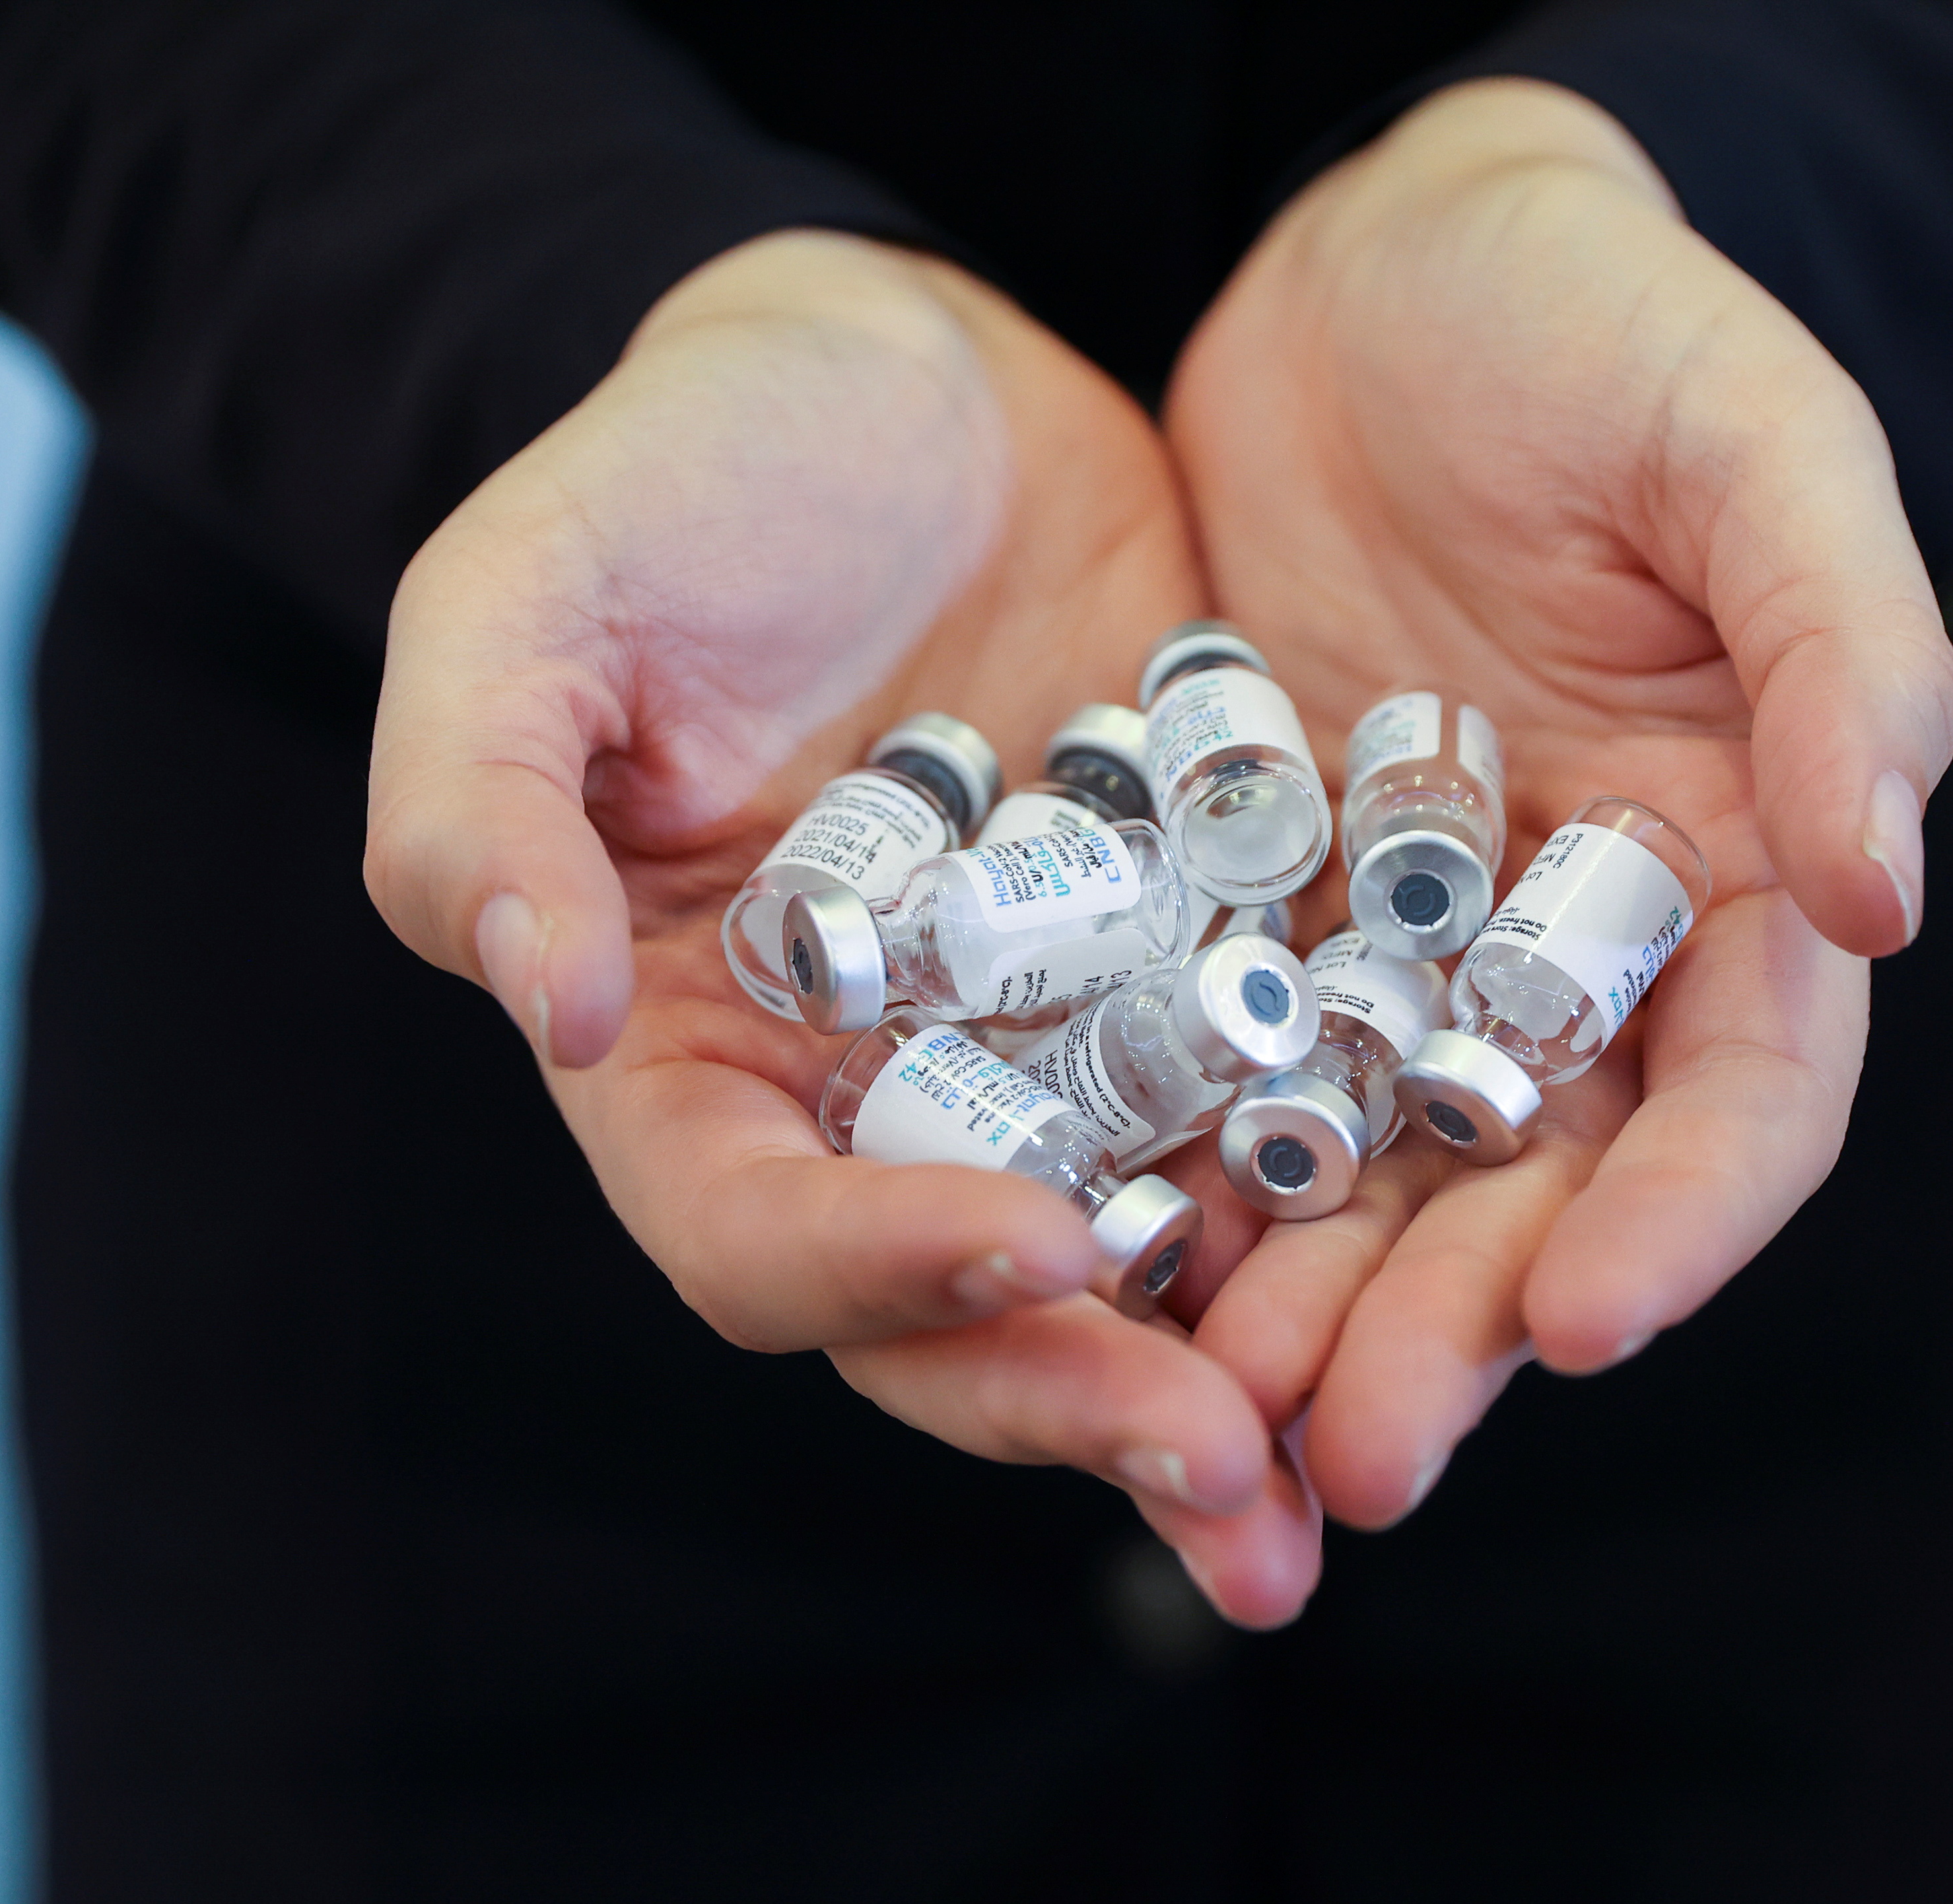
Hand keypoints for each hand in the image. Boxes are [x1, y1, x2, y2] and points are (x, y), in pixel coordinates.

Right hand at [365, 230, 1316, 1620]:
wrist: (901, 378)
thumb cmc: (677, 477)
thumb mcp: (526, 599)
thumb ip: (478, 799)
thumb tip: (527, 1005)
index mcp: (690, 1059)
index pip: (757, 1238)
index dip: (877, 1271)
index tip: (1027, 1246)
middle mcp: (876, 1103)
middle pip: (965, 1312)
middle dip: (1088, 1400)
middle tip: (1232, 1477)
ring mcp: (1049, 1055)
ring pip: (1142, 1260)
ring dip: (1246, 1375)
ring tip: (1362, 1458)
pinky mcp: (1198, 979)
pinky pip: (1277, 1112)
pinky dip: (1358, 1194)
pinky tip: (1475, 1244)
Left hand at [1164, 81, 1952, 1527]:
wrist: (1392, 259)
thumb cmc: (1605, 321)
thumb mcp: (1755, 443)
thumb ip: (1841, 654)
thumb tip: (1889, 890)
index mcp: (1736, 868)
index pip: (1741, 1097)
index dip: (1681, 1223)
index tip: (1587, 1321)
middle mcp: (1574, 943)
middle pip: (1540, 1184)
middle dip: (1458, 1330)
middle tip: (1361, 1461)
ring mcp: (1404, 940)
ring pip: (1370, 1170)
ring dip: (1306, 1309)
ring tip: (1221, 1422)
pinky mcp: (1251, 902)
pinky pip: (1214, 1065)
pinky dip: (1175, 1173)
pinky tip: (1100, 1262)